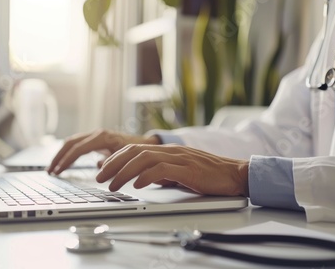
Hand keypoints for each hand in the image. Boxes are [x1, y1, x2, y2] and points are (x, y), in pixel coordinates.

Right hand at [47, 129, 159, 174]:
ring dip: (61, 155)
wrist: (146, 144)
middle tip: (50, 171)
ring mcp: (95, 135)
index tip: (58, 171)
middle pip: (70, 143)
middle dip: (59, 157)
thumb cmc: (137, 152)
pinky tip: (63, 163)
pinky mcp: (95, 139)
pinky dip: (68, 153)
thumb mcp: (125, 158)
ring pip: (71, 142)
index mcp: (102, 137)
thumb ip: (112, 163)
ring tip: (53, 168)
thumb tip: (98, 169)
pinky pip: (77, 144)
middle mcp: (96, 134)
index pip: (78, 148)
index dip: (66, 161)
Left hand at [95, 144, 248, 196]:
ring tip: (113, 185)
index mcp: (167, 150)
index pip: (134, 148)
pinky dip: (147, 177)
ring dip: (124, 172)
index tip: (102, 170)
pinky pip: (162, 170)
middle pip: (134, 151)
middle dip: (113, 164)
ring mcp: (179, 158)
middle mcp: (170, 150)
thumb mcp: (179, 171)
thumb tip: (143, 178)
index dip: (115, 158)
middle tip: (99, 178)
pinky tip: (137, 185)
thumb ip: (161, 172)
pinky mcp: (188, 169)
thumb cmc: (208, 174)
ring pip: (144, 159)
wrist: (235, 174)